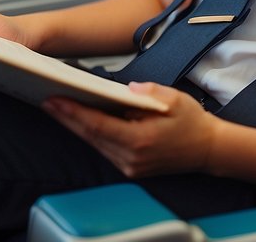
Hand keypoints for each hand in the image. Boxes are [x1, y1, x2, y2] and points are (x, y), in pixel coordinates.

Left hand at [43, 83, 217, 177]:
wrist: (208, 149)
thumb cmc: (192, 123)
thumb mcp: (175, 99)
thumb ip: (150, 92)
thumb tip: (127, 89)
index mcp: (140, 140)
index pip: (98, 125)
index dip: (74, 113)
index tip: (55, 100)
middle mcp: (131, 157)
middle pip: (90, 136)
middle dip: (66, 118)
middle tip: (46, 101)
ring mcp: (130, 165)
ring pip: (94, 143)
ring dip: (74, 126)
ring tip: (56, 107)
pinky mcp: (131, 167)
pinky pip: (104, 148)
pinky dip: (89, 133)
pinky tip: (78, 120)